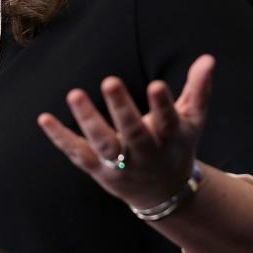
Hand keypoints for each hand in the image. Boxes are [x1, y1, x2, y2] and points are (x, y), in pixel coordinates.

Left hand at [37, 54, 214, 210]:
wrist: (164, 193)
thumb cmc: (176, 144)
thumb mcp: (192, 120)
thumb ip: (198, 89)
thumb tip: (208, 58)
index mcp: (170, 137)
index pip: (168, 120)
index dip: (162, 104)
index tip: (156, 85)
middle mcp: (145, 153)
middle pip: (133, 133)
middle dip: (121, 109)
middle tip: (110, 80)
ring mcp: (121, 164)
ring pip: (103, 144)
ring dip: (88, 120)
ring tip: (74, 94)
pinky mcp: (99, 170)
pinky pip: (78, 154)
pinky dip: (61, 138)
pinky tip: (44, 119)